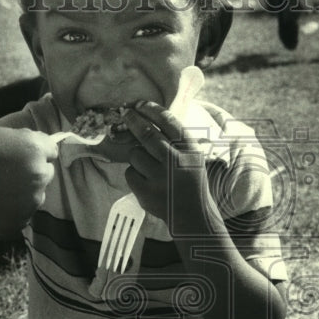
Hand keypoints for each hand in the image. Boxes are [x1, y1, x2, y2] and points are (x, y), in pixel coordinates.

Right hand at [0, 127, 57, 235]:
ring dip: (23, 194)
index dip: (37, 153)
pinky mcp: (20, 220)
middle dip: (32, 174)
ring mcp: (32, 200)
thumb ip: (26, 140)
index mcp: (36, 149)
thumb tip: (46, 146)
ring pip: (36, 196)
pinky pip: (23, 214)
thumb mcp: (0, 136)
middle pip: (47, 174)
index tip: (22, 157)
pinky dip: (12, 211)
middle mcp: (39, 174)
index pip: (52, 151)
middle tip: (5, 174)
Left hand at [122, 101, 211, 231]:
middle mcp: (176, 162)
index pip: (168, 121)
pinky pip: (130, 173)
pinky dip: (135, 174)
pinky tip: (147, 181)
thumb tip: (144, 116)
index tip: (139, 104)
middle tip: (126, 115)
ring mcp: (160, 179)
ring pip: (135, 154)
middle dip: (133, 121)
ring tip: (149, 167)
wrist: (192, 214)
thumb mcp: (191, 157)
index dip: (151, 109)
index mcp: (189, 150)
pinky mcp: (146, 193)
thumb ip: (175, 140)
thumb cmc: (188, 179)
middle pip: (146, 134)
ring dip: (137, 156)